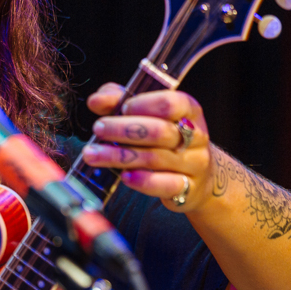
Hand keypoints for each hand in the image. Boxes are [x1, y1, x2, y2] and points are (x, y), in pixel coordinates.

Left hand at [82, 83, 212, 210]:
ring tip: (92, 155)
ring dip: (119, 156)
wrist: (198, 175)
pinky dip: (143, 181)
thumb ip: (119, 101)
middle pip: (159, 131)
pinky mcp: (189, 188)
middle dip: (124, 129)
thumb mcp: (144, 111)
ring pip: (155, 158)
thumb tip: (96, 101)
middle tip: (98, 129)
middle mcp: (196, 136)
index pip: (171, 103)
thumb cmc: (163, 136)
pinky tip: (124, 176)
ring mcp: (194, 163)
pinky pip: (166, 185)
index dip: (144, 104)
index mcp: (189, 110)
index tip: (123, 108)